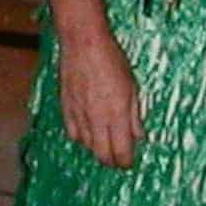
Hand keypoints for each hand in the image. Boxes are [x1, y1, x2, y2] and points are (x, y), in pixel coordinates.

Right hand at [59, 30, 144, 167]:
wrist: (83, 43)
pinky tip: (89, 132)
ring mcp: (79, 116)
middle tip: (119, 157)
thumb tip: (140, 136)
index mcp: (117, 113)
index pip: (121, 152)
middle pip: (103, 155)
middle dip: (112, 161)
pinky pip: (73, 134)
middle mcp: (97, 119)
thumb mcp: (132, 85)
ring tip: (106, 141)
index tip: (130, 162)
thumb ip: (135, 114)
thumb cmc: (112, 59)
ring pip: (87, 147)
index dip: (126, 162)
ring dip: (98, 148)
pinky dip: (82, 138)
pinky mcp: (65, 110)